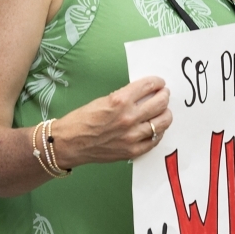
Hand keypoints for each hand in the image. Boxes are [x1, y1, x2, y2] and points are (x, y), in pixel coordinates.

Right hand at [54, 76, 171, 167]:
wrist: (69, 142)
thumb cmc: (82, 120)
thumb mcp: (104, 100)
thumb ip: (125, 97)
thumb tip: (143, 94)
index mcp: (120, 100)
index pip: (148, 86)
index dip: (157, 82)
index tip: (159, 83)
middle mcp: (128, 117)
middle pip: (160, 103)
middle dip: (164, 96)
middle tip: (164, 95)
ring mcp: (131, 136)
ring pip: (161, 123)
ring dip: (166, 114)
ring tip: (164, 111)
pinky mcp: (132, 151)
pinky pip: (154, 141)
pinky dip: (158, 133)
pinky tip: (156, 128)